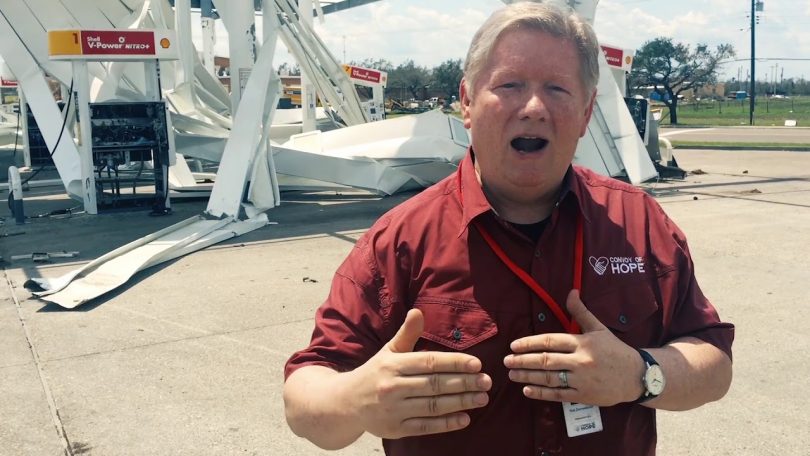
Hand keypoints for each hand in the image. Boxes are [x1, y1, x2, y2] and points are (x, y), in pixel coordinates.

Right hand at [345, 308, 491, 438]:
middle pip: (435, 384)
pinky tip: (465, 419)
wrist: (344, 403)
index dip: (455, 363)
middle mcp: (393, 386)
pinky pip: (425, 426)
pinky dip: (446, 423)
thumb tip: (418, 311)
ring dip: (461, 403)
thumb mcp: (388, 352)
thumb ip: (406, 334)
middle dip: (464, 383)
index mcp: (393, 364)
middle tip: (487, 382)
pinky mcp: (395, 429)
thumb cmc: (374, 373)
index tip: (477, 364)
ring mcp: (394, 410)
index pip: (429, 362)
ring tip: (482, 398)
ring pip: (433, 406)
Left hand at [503, 290, 643, 405]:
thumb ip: (581, 311)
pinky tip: (527, 390)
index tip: (514, 345)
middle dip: (523, 361)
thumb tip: (571, 291)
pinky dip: (541, 393)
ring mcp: (582, 380)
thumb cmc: (615, 350)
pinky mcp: (584, 395)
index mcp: (582, 342)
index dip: (529, 343)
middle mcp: (580, 361)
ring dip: (528, 376)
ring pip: (549, 378)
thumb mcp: (599, 328)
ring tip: (512, 374)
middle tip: (507, 360)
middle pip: (545, 360)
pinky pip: (559, 395)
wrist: (637, 376)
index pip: (550, 341)